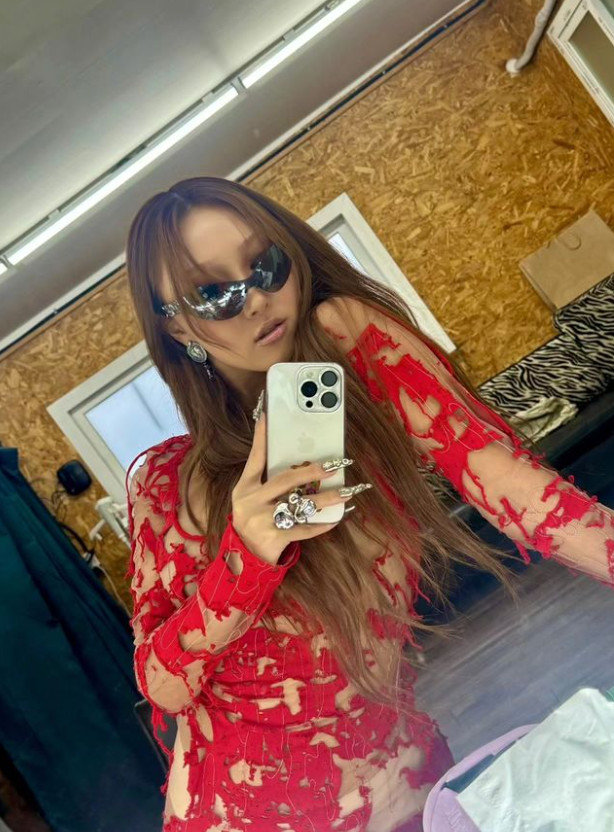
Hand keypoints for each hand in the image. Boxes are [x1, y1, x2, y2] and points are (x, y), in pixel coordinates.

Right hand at [231, 413, 350, 562]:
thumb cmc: (254, 520)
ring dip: (326, 499)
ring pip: (300, 505)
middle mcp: (251, 502)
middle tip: (333, 466)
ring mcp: (262, 521)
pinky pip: (304, 529)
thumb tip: (300, 463)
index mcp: (245, 488)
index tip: (268, 416)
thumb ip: (268, 482)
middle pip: (285, 480)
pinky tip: (336, 519)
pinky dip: (322, 525)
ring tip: (346, 492)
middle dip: (311, 471)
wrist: (244, 558)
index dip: (262, 437)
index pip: (255, 458)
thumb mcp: (252, 499)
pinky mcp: (274, 538)